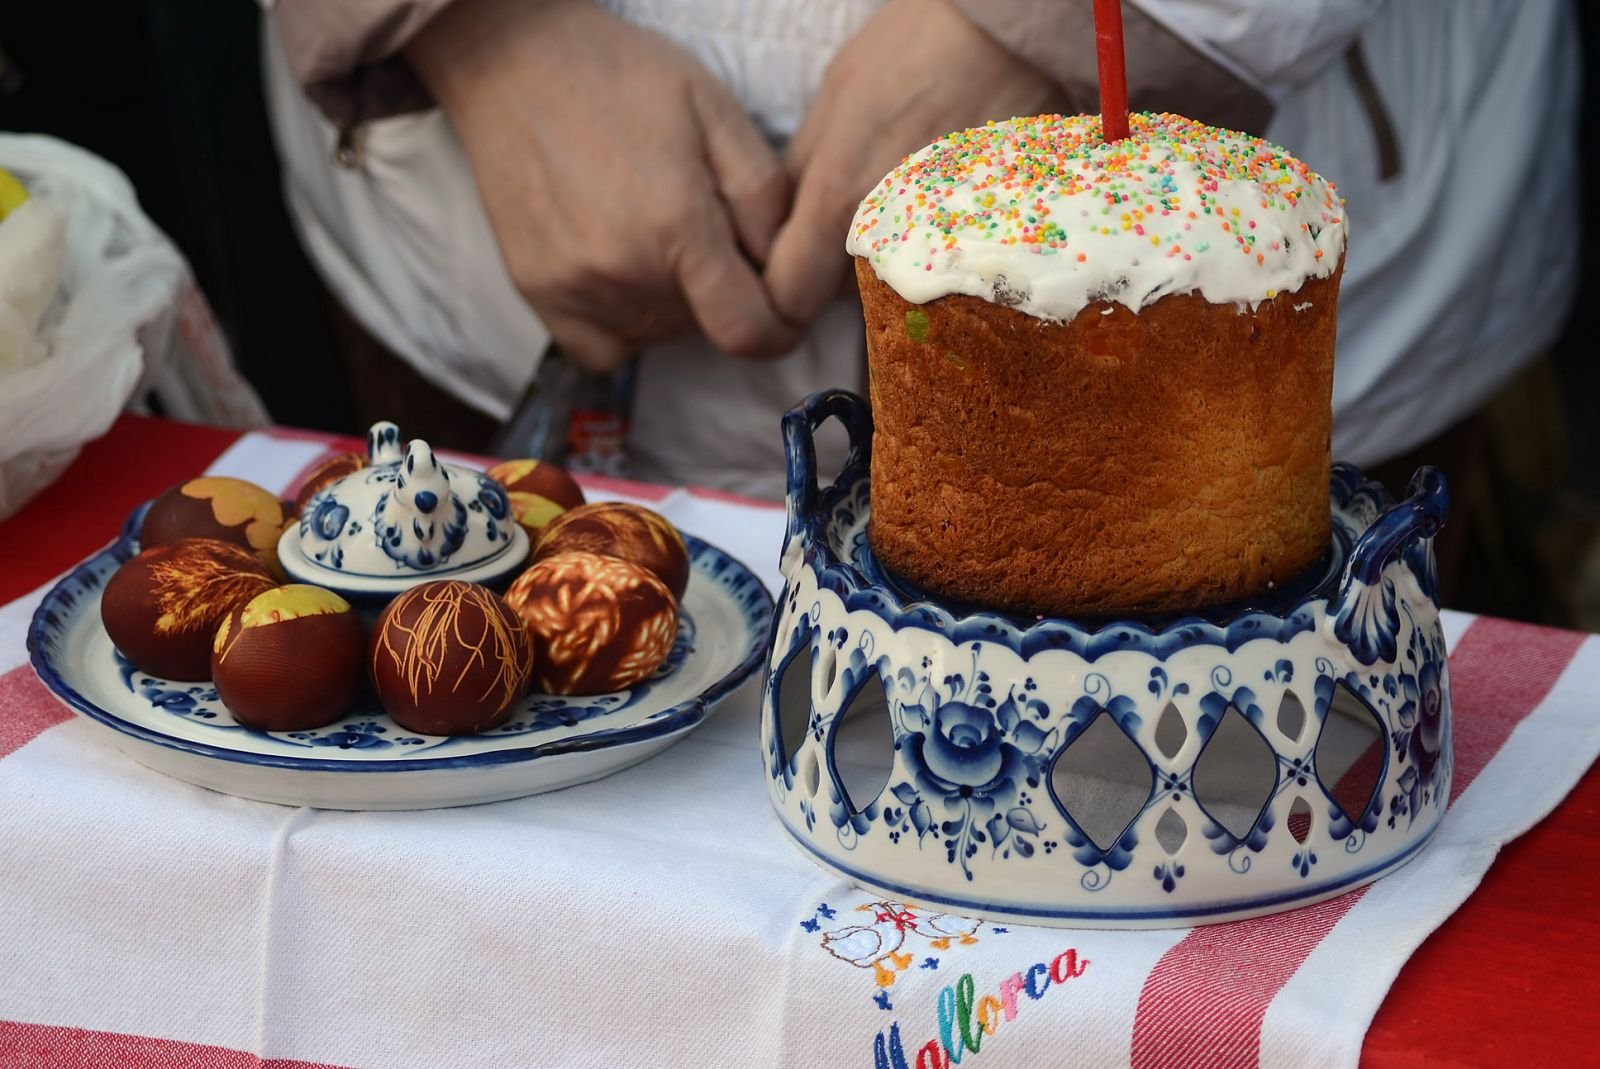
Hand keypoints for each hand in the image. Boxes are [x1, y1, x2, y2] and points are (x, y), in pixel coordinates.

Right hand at [408, 0, 796, 371]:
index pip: (747, 330)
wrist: (514, 63)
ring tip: (657, 234)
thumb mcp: (718, 112)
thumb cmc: (622, 77)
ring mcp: (573, 288)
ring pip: (658, 335)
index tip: (785, 311)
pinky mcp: (538, 294)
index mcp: (675, 225)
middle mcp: (622, 270)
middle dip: (724, 293)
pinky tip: (624, 273)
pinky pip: (603, 349)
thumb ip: (765, 197)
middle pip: (705, 328)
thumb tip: (789, 271)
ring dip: (676, 304)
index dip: (780, 329)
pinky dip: (625, 326)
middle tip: (707, 230)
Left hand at [764, 0, 1070, 325]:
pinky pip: (948, 265)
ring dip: (891, 258)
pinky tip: (949, 201)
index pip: (789, 295)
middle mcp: (891, 238)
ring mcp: (946, 247)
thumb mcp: (836, 92)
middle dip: (836, 268)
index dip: (778, 288)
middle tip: (855, 214)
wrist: (1015, 29)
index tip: (786, 269)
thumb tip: (786, 215)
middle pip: (844, 293)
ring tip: (909, 199)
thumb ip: (805, 167)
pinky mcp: (992, 242)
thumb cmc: (920, 43)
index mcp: (839, 200)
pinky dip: (941, 246)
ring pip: (896, 281)